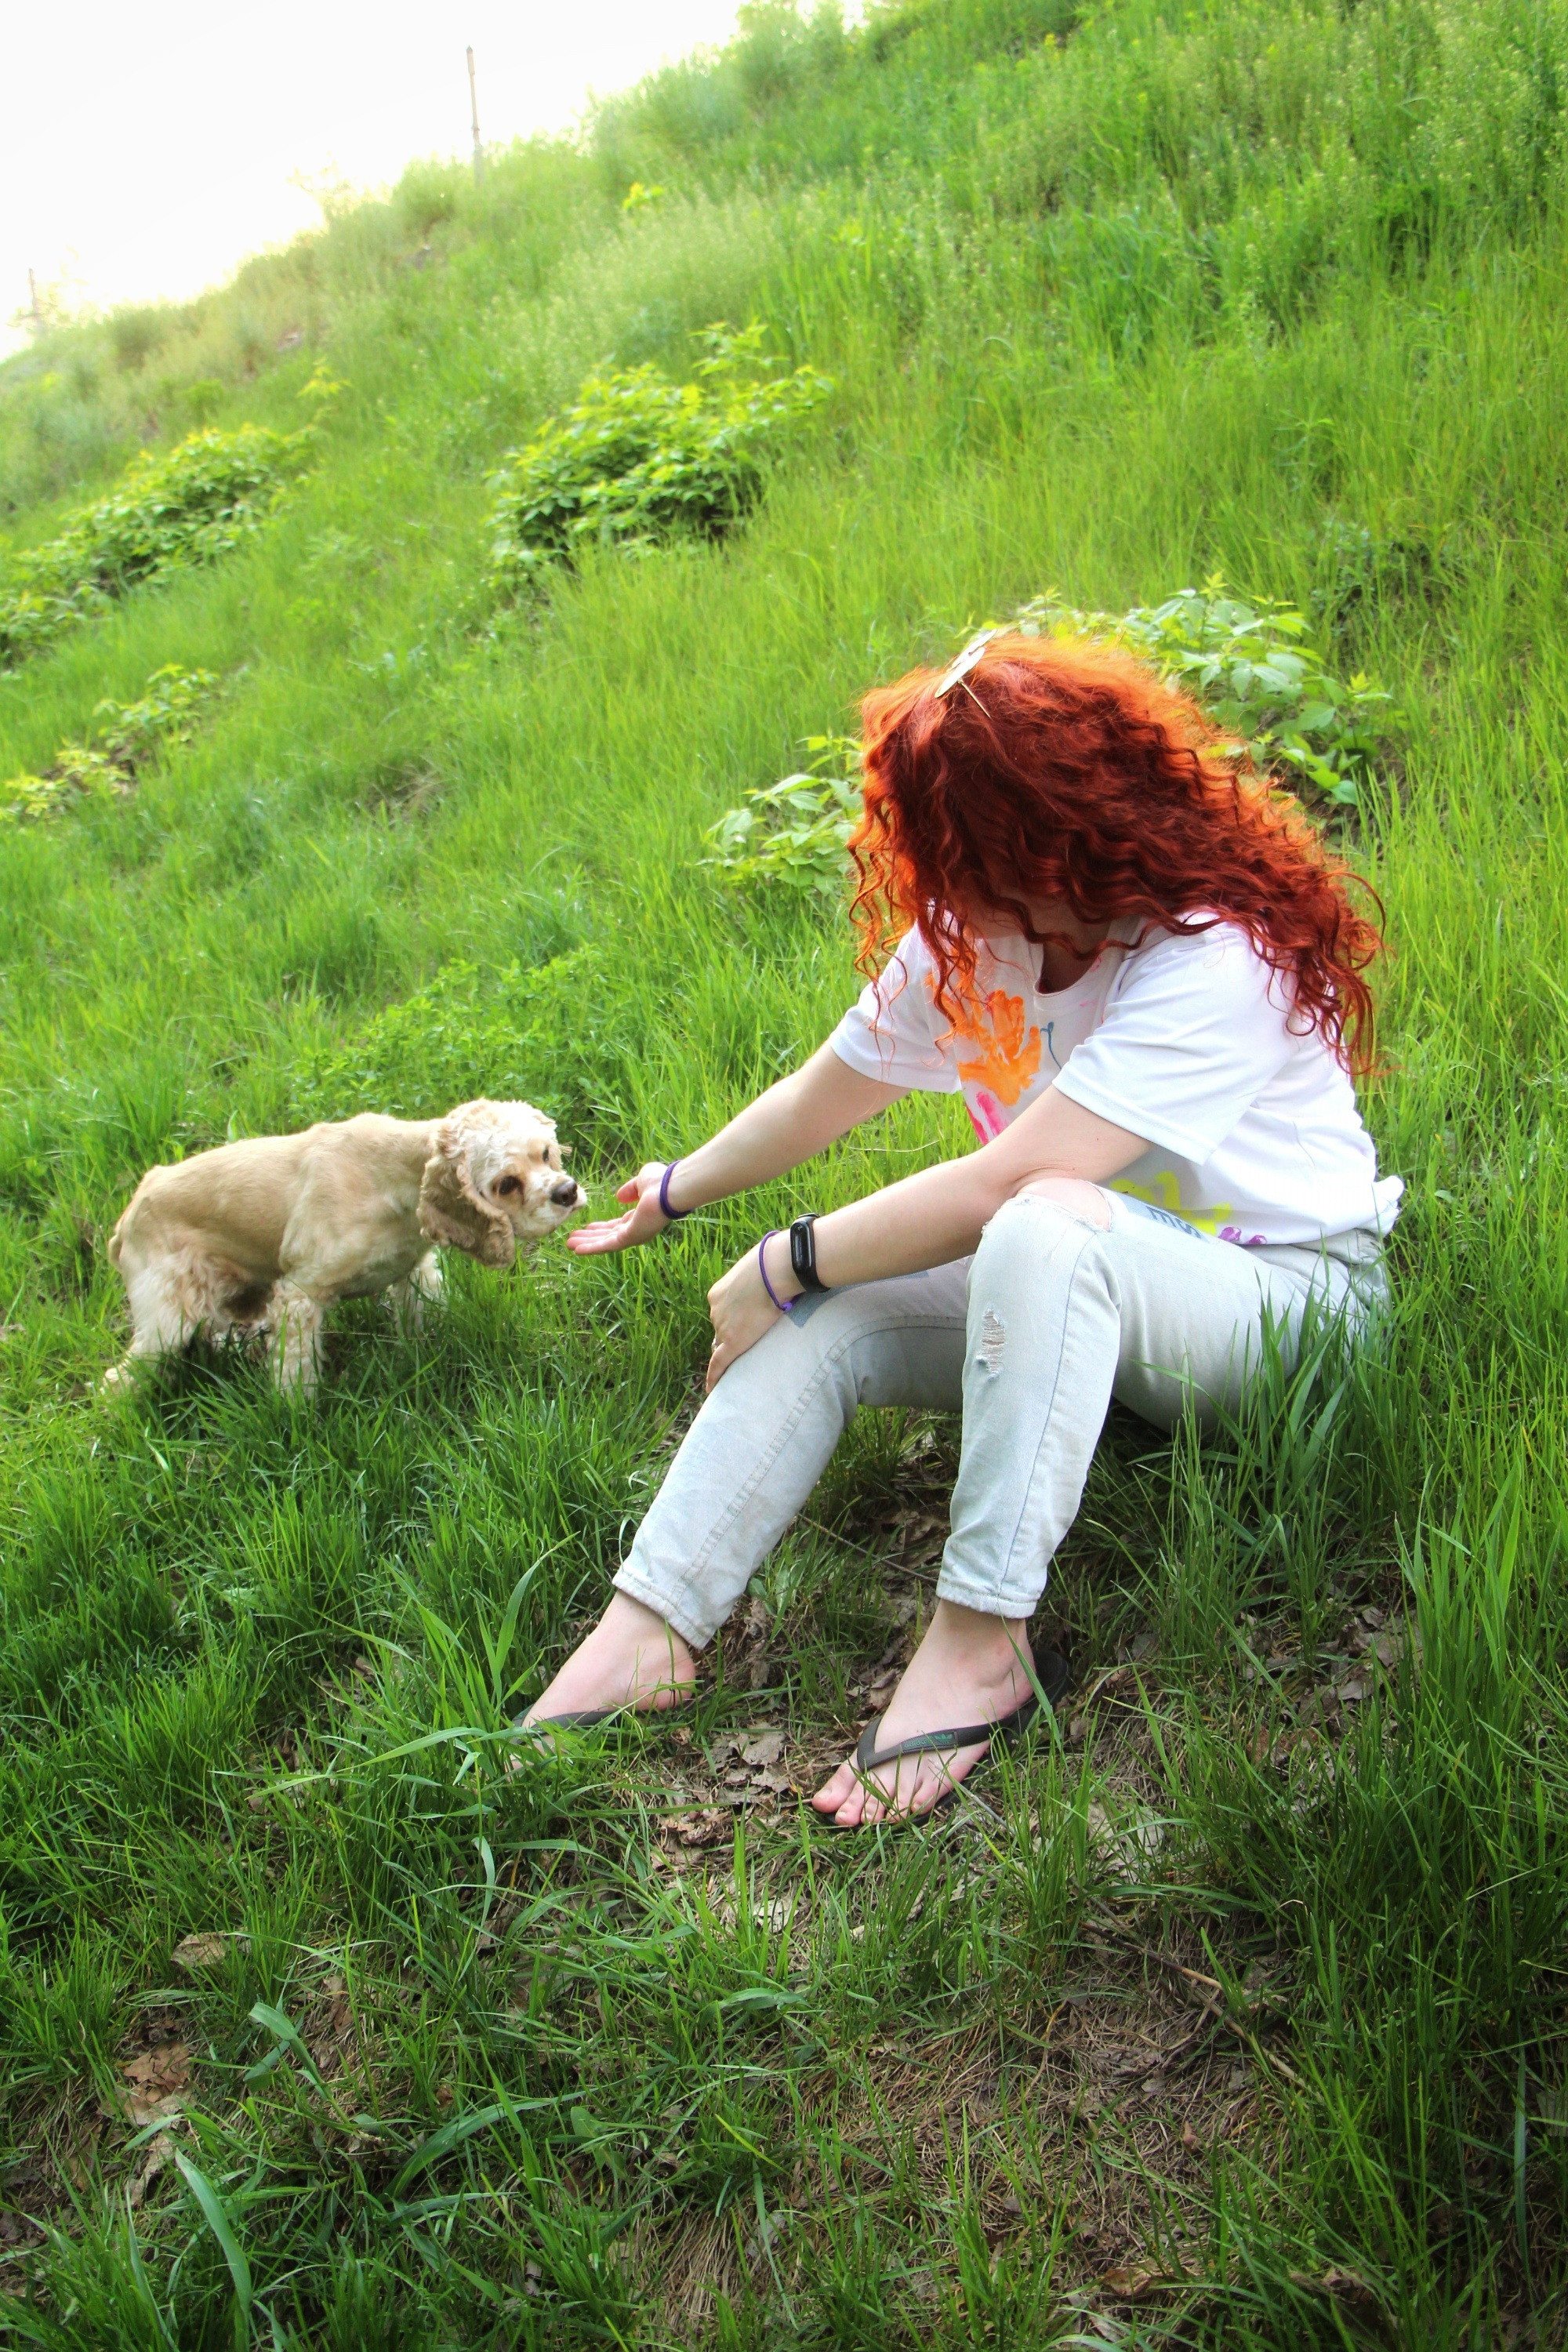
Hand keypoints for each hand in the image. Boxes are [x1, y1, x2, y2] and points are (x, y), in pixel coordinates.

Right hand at [566, 1161, 675, 1255]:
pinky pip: (607, 1245)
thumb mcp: (641, 1180)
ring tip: (569, 1245)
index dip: (602, 1227)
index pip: (618, 1225)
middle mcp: (637, 1229)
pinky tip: (576, 1249)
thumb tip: (620, 1197)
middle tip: (573, 1240)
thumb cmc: (660, 1182)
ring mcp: (634, 1235)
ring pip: (606, 1243)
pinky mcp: (630, 1238)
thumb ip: (631, 1189)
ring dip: (587, 1244)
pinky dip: (591, 1248)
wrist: (671, 1189)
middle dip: (591, 1238)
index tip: (588, 1227)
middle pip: (609, 1236)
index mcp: (640, 1216)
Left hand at [705, 1236, 790, 1390]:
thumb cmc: (770, 1264)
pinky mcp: (733, 1342)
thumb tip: (767, 1280)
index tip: (737, 1326)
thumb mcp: (755, 1269)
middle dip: (732, 1333)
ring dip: (736, 1345)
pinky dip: (714, 1376)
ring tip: (752, 1348)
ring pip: (725, 1343)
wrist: (774, 1271)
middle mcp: (714, 1311)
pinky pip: (719, 1363)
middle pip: (721, 1329)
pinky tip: (710, 1389)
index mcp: (717, 1294)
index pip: (721, 1314)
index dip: (730, 1321)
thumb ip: (753, 1281)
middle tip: (751, 1334)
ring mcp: (722, 1327)